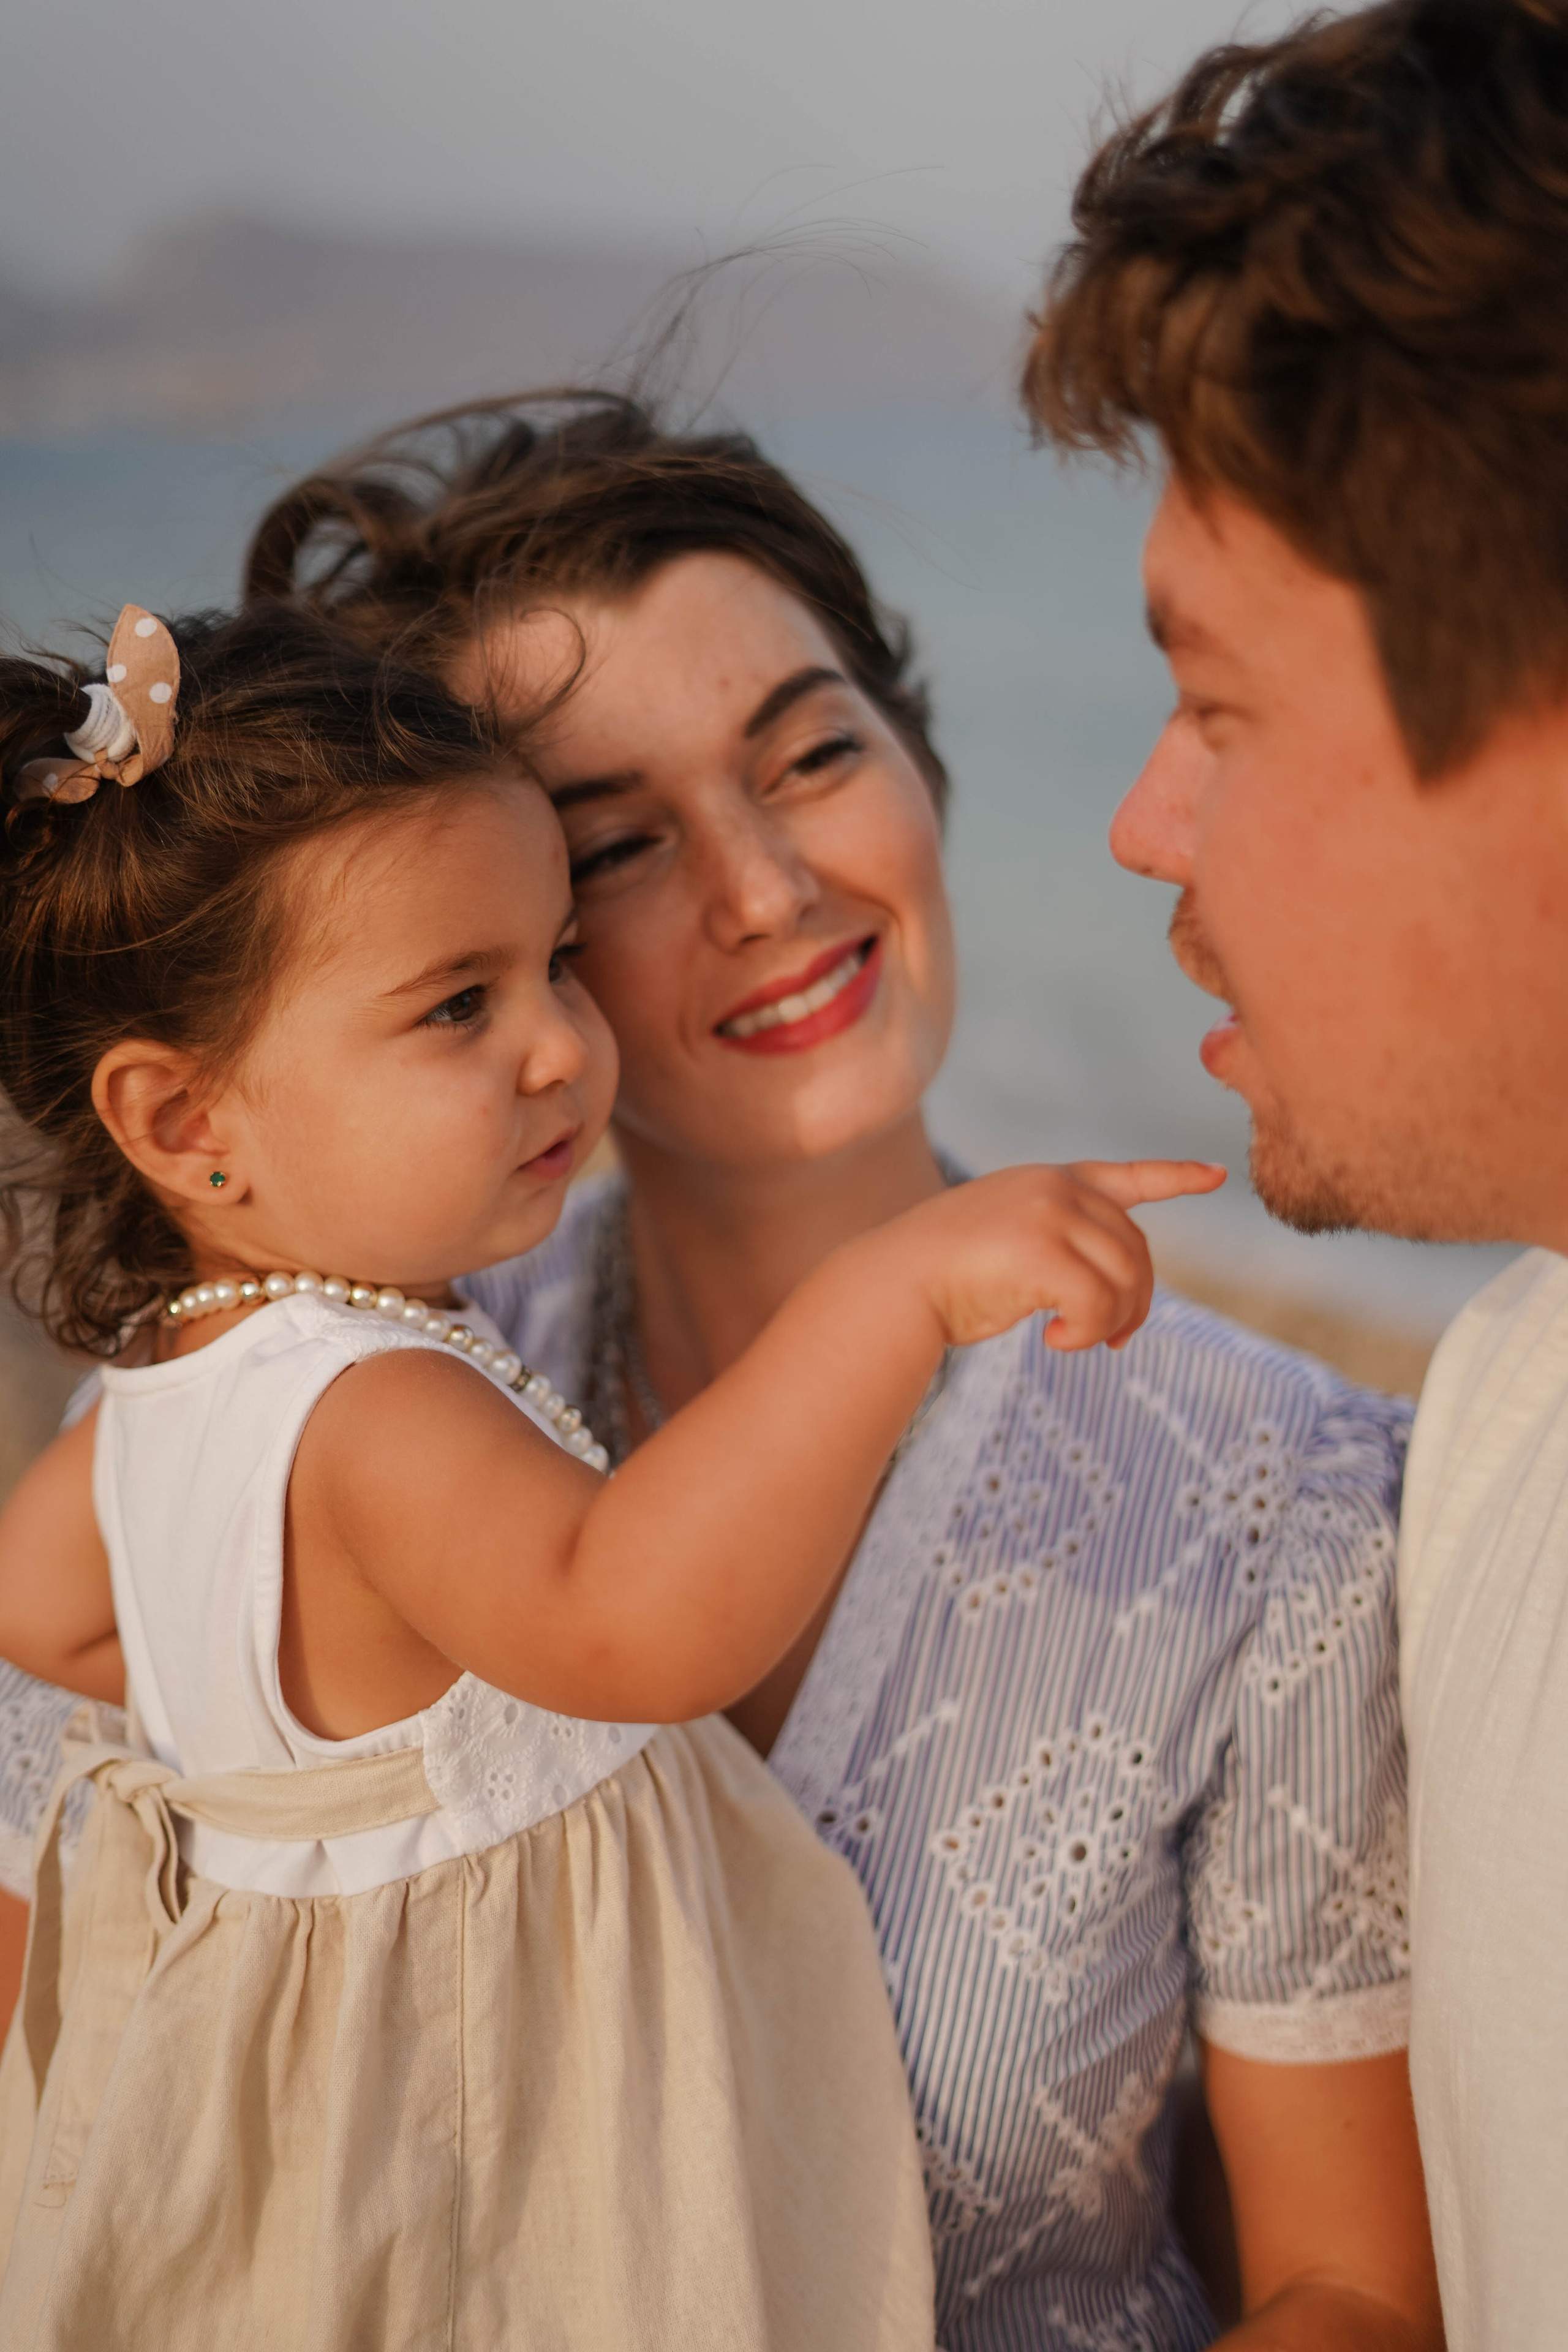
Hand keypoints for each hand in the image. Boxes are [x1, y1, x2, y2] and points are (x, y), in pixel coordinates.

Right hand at [888, 1159, 1226, 1353]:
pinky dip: (1089, 1334)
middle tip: (1115, 1339)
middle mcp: (1057, 1188)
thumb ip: (1059, 1245)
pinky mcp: (1043, 1252)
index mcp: (1049, 1181)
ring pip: (1126, 1279)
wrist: (893, 1284)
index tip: (1215, 1175)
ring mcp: (1051, 1215)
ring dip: (1112, 1322)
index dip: (1174, 1178)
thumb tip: (1114, 1294)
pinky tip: (1056, 1342)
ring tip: (1076, 1340)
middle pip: (1137, 1250)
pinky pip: (1099, 1305)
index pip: (1125, 1176)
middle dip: (1137, 1300)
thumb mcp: (1007, 1242)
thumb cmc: (941, 1277)